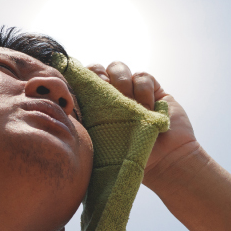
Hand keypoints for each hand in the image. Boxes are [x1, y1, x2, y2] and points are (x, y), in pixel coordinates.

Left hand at [87, 62, 200, 182]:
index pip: (78, 84)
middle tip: (105, 89)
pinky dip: (143, 89)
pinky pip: (142, 76)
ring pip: (117, 67)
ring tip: (131, 105)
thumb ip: (83, 125)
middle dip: (98, 75)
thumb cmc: (129, 161)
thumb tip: (64, 106)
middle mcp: (110, 97)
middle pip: (96, 69)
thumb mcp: (98, 145)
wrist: (167, 163)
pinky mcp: (152, 90)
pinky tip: (149, 108)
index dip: (78, 79)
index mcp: (92, 110)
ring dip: (122, 82)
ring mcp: (131, 92)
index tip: (82, 88)